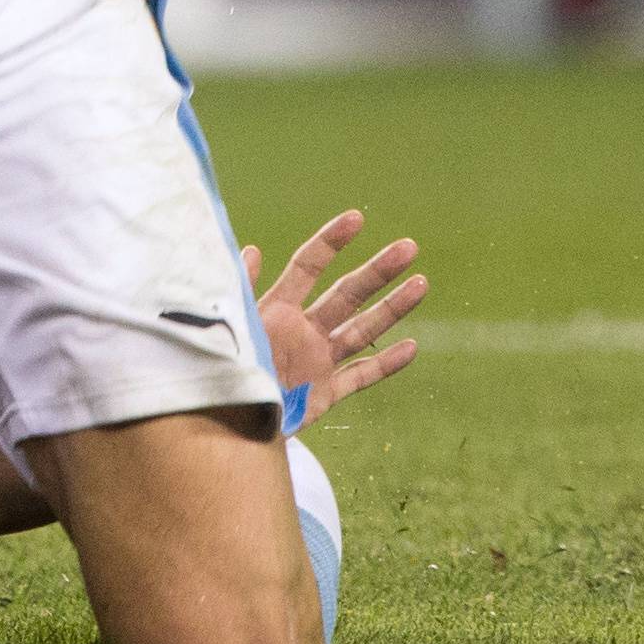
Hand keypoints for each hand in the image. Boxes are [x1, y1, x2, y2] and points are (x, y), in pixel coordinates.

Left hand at [245, 210, 425, 430]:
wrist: (223, 425)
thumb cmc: (222, 370)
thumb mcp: (227, 325)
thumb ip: (240, 290)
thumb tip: (252, 249)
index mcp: (278, 309)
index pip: (307, 266)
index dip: (330, 242)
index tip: (356, 218)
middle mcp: (304, 330)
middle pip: (347, 293)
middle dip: (378, 270)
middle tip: (409, 247)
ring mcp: (318, 360)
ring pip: (364, 329)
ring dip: (392, 307)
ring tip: (422, 283)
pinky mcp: (326, 393)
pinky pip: (361, 375)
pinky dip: (386, 363)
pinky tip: (411, 347)